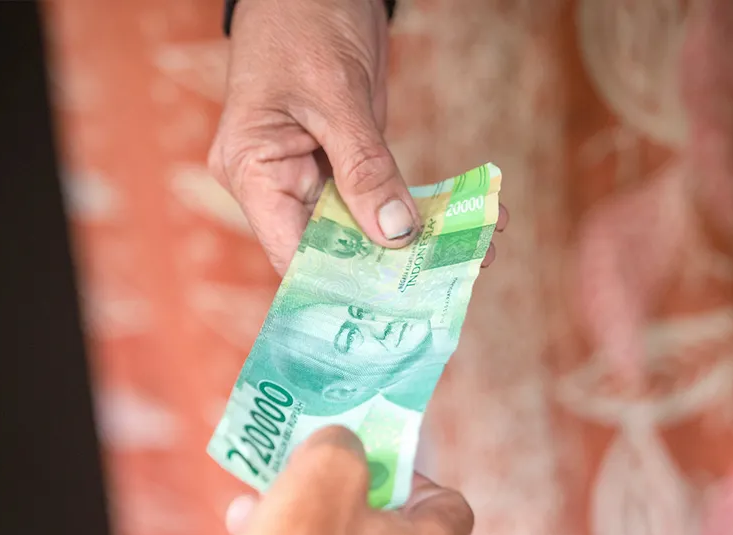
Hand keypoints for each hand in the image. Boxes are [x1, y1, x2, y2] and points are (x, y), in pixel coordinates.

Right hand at [199, 426, 472, 534]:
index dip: (410, 472)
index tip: (368, 461)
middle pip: (391, 532)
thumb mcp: (326, 469)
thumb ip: (343, 445)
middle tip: (308, 478)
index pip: (450, 505)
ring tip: (259, 505)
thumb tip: (339, 447)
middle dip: (344, 497)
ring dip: (306, 527)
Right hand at [210, 0, 507, 272]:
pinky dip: (421, 208)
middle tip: (456, 280)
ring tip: (480, 250)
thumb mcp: (335, 94)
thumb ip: (363, 166)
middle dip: (393, 267)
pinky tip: (469, 219)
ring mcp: (311, 175)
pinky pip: (381, 198)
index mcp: (252, 174)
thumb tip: (396, 235)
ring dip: (420, 241)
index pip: (292, 253)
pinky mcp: (343, 161)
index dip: (341, 285)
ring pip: (364, 227)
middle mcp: (278, 185)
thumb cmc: (303, 19)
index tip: (396, 308)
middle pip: (333, 247)